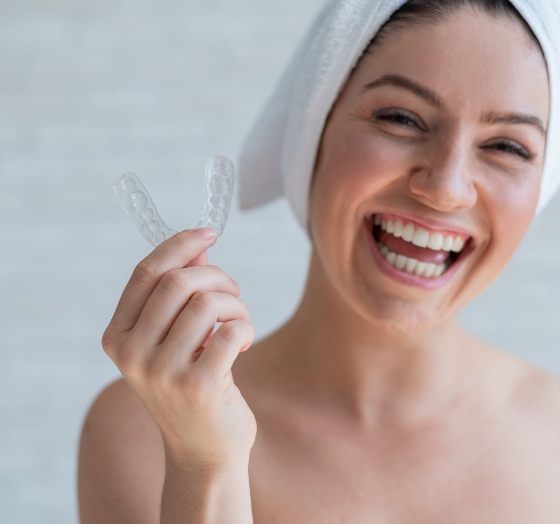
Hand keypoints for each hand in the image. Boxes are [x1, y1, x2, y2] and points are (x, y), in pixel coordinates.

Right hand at [101, 228, 256, 470]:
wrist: (202, 449)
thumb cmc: (189, 383)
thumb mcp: (175, 337)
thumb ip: (180, 292)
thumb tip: (198, 246)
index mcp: (118, 336)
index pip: (146, 272)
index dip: (180, 245)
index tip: (208, 231)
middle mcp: (132, 354)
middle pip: (179, 282)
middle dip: (217, 275)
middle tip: (234, 291)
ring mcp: (162, 372)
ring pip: (208, 302)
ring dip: (235, 303)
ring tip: (240, 320)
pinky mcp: (198, 386)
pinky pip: (231, 329)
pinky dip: (245, 326)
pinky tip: (243, 342)